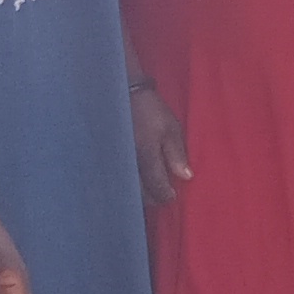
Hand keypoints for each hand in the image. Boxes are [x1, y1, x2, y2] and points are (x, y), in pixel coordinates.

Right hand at [128, 80, 190, 208]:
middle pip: (140, 194)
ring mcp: (116, 162)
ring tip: (150, 190)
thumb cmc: (151, 111)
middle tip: (162, 194)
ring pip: (127, 189)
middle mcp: (129, 163)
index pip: (156, 187)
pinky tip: (135, 181)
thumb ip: (177, 154)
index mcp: (146, 155)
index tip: (172, 196)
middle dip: (152, 198)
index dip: (166, 196)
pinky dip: (127, 184)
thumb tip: (186, 177)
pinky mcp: (107, 159)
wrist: (123, 94)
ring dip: (139, 194)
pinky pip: (118, 179)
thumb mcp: (170, 128)